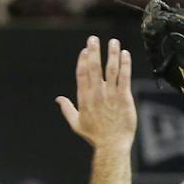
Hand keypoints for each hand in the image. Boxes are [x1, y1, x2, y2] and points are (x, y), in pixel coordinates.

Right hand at [56, 37, 135, 151]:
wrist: (111, 145)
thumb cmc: (95, 136)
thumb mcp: (76, 123)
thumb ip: (67, 109)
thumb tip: (58, 99)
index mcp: (84, 98)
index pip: (82, 74)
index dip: (83, 60)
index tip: (85, 50)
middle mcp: (96, 94)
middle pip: (94, 68)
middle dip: (94, 51)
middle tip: (94, 39)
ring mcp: (110, 95)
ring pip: (111, 69)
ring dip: (111, 54)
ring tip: (113, 42)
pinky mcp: (123, 98)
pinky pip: (124, 77)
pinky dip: (125, 64)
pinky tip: (125, 54)